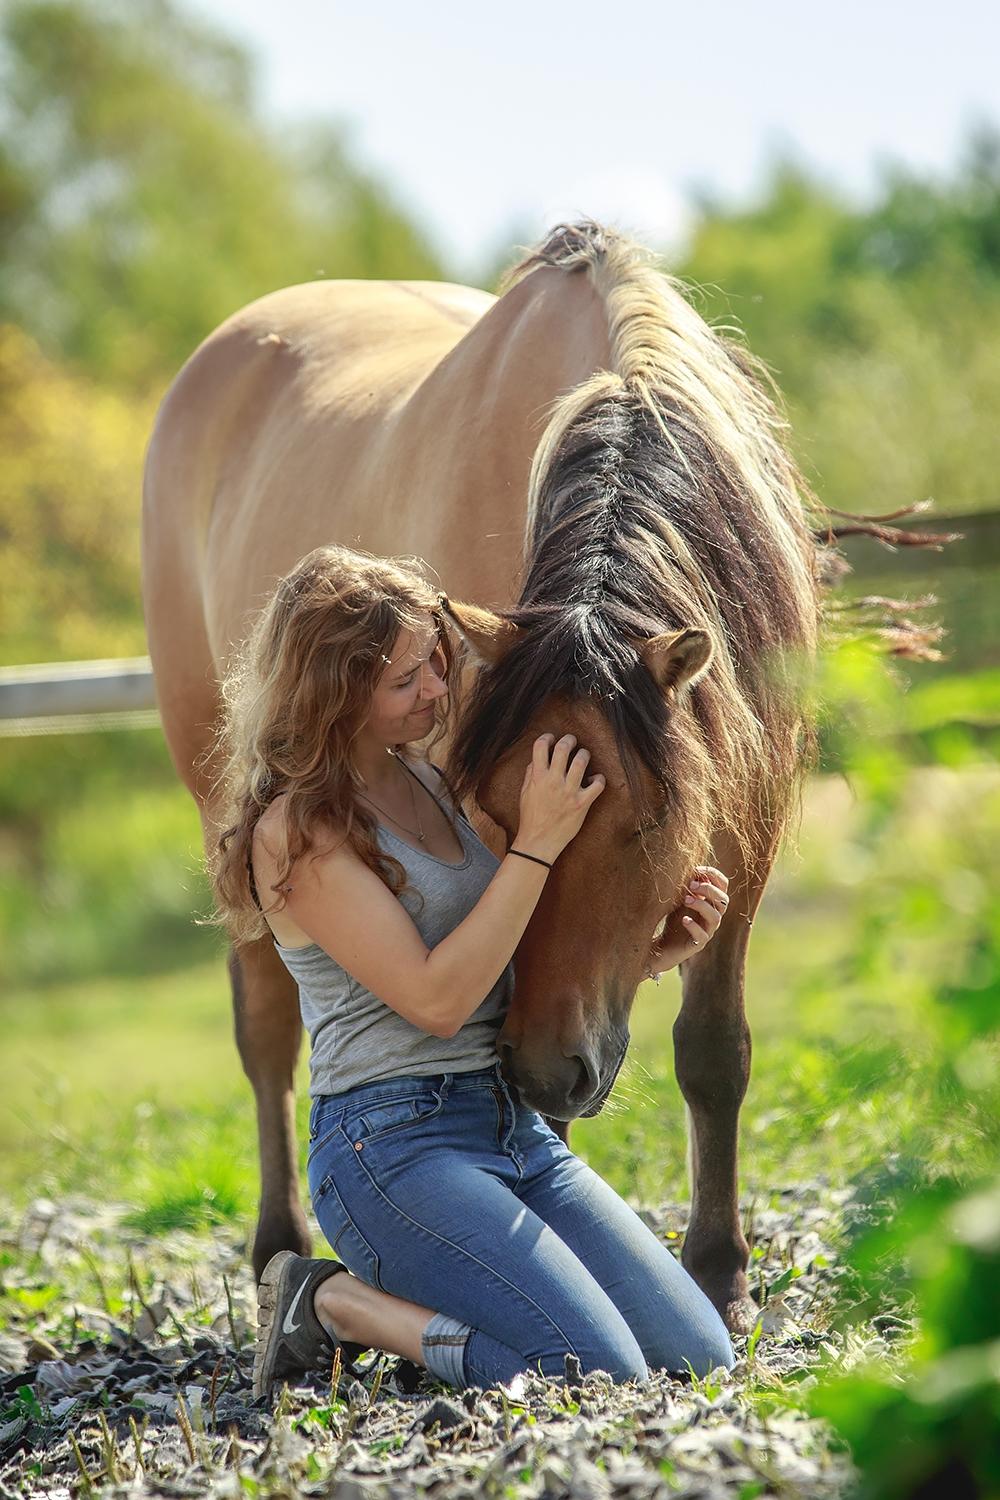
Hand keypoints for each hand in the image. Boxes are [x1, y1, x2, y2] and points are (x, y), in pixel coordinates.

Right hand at [515, 733, 605, 862]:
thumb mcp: (524, 793)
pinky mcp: (582, 804)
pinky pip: (598, 784)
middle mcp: (553, 782)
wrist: (538, 842)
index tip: (551, 740)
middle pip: (563, 748)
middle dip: (569, 740)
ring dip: (584, 754)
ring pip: (581, 761)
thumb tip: (537, 759)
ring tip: (583, 756)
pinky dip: (599, 778)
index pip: (541, 746)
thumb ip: (530, 774)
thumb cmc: (530, 818)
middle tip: (571, 741)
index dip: (547, 738)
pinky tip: (595, 779)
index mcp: (537, 777)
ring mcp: (569, 792)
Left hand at [645, 866, 729, 978]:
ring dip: (702, 905)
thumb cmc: (673, 916)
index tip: (697, 870)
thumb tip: (688, 864)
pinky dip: (694, 926)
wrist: (662, 943)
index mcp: (711, 900)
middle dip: (709, 890)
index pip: (723, 885)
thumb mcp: (679, 896)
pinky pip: (702, 935)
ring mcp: (708, 930)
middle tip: (691, 885)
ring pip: (715, 917)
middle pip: (723, 900)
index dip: (714, 875)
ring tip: (686, 900)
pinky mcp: (698, 943)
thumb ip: (687, 883)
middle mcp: (713, 915)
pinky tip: (684, 919)